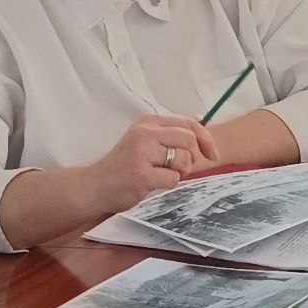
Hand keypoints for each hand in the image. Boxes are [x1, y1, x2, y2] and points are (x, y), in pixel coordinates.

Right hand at [83, 115, 219, 211]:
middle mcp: (144, 133)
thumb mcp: (144, 140)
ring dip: (180, 172)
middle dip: (193, 157)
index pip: (189, 124)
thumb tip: (202, 130)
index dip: (206, 139)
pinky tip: (153, 183)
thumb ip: (169, 134)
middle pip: (190, 140)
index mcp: (147, 122)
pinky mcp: (141, 174)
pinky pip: (173, 179)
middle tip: (180, 168)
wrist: (95, 185)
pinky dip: (169, 184)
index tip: (212, 154)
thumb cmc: (124, 165)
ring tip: (162, 175)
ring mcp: (141, 153)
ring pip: (183, 160)